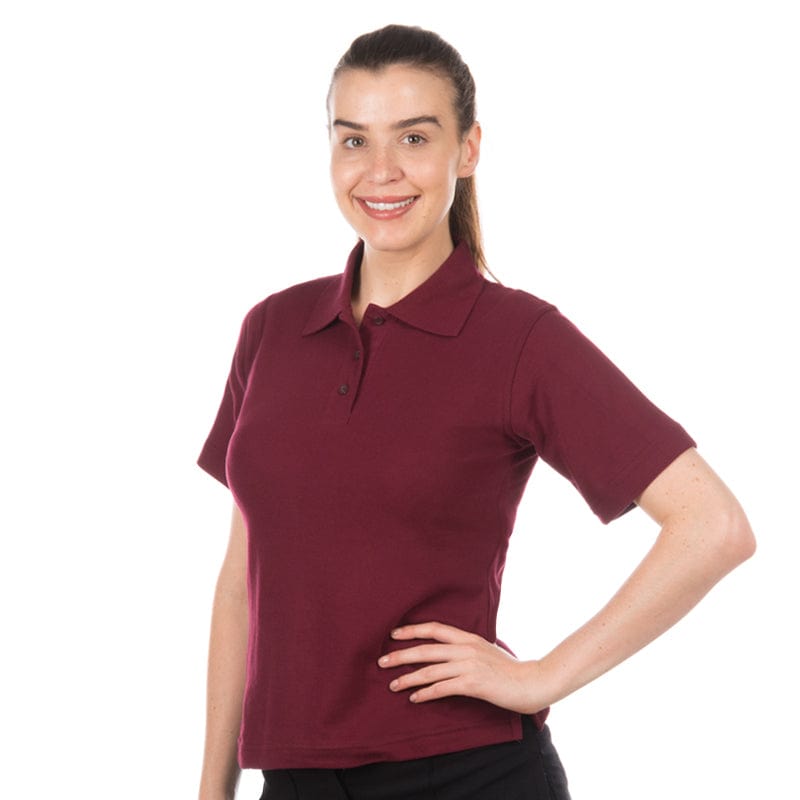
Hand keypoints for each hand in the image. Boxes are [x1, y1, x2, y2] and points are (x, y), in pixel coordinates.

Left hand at [377, 621, 551, 713]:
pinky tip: (414, 698)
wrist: (532, 682)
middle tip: (381, 661)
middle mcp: (466, 649)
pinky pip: (442, 688)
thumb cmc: (509, 669)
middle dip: (401, 655)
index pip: (434, 629)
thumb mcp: (487, 650)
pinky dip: (425, 693)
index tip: (393, 634)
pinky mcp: (472, 684)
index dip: (412, 630)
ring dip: (408, 678)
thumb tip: (449, 650)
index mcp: (468, 638)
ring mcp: (469, 666)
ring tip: (392, 685)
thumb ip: (467, 648)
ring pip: (430, 670)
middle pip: (426, 650)